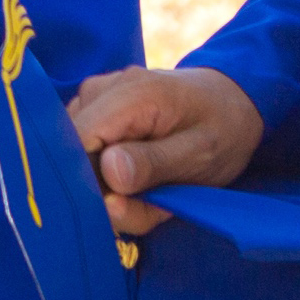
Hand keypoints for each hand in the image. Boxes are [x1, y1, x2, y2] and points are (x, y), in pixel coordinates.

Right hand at [69, 65, 265, 234]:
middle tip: (148, 201)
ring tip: (148, 185)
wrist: (230, 100)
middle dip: (101, 190)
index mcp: (131, 95)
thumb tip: (107, 176)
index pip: (75, 144)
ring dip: (104, 184)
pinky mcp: (91, 109)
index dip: (85, 184)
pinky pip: (81, 149)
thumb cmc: (222, 130)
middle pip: (70, 153)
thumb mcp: (201, 156)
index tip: (116, 210)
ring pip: (73, 156)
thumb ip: (153, 166)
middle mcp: (101, 89)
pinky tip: (135, 172)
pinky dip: (104, 172)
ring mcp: (92, 97)